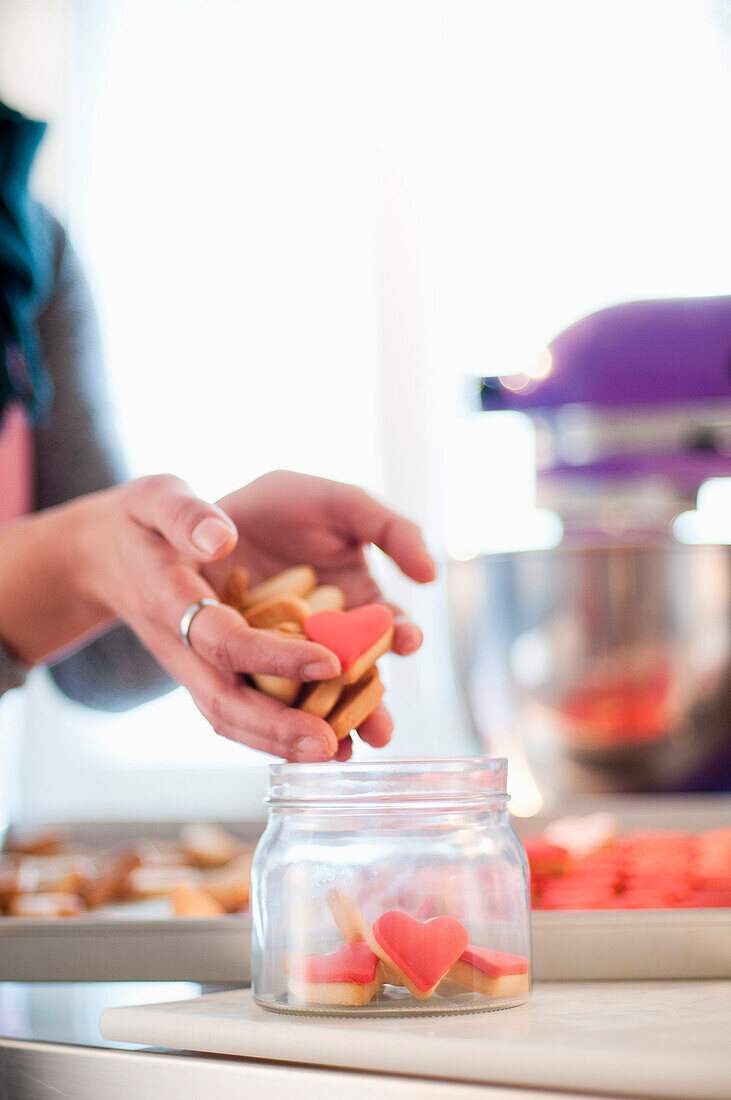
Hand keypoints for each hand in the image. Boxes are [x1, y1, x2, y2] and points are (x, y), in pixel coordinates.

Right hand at [74, 475, 344, 759]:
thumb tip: (221, 540)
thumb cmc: (141, 523)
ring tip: (342, 753)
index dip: (273, 657)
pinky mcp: (209, 675)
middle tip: (332, 745)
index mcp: (170, 604)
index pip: (223, 642)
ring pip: (235, 719)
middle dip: (278, 729)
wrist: (108, 559)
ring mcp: (194, 669)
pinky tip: (329, 737)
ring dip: (283, 742)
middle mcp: (181, 650)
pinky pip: (243, 711)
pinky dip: (279, 731)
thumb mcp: (155, 498)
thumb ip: (185, 515)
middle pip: (226, 704)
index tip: (328, 661)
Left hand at [200, 470, 436, 760]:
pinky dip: (263, 722)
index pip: (382, 631)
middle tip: (382, 732)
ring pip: (300, 702)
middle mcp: (317, 643)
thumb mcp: (340, 505)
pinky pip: (247, 700)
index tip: (408, 637)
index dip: (399, 636)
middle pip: (347, 683)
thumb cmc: (278, 506)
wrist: (195, 513)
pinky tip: (278, 738)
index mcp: (351, 607)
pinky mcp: (227, 671)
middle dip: (366, 710)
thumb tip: (429, 574)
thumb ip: (390, 530)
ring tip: (337, 748)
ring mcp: (273, 661)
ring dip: (319, 726)